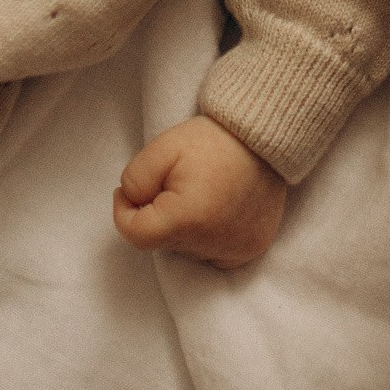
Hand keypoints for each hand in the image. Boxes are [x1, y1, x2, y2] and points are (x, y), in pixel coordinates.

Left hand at [112, 115, 287, 268]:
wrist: (264, 135)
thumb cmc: (212, 140)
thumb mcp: (162, 147)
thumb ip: (134, 179)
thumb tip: (130, 204)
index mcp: (188, 219)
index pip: (136, 236)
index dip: (124, 211)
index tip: (130, 191)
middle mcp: (212, 244)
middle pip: (163, 241)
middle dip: (158, 215)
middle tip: (173, 182)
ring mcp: (235, 250)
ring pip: (187, 249)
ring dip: (184, 227)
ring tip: (200, 191)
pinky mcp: (250, 249)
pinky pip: (214, 254)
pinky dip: (208, 236)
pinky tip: (216, 208)